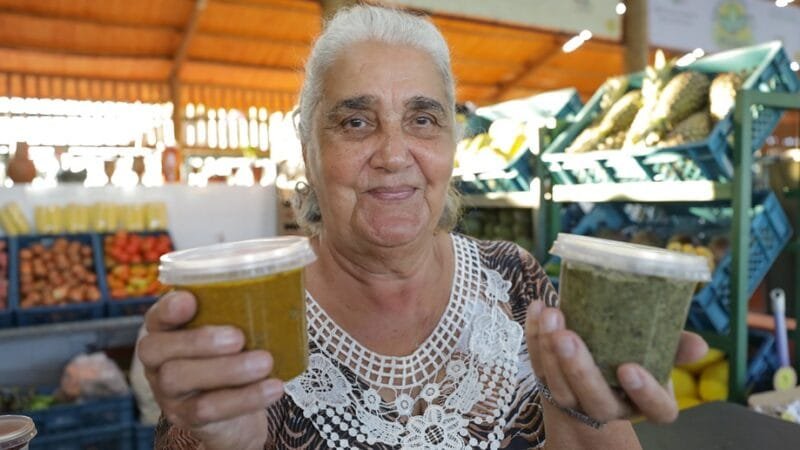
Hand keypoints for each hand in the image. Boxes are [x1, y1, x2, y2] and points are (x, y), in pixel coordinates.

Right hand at [137, 291, 283, 449]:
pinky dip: (244, 398)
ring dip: (227, 370)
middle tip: (239, 337)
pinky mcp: (185, 416)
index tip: (189, 299)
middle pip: (159, 350)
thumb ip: (237, 310)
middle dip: (200, 341)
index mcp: (164, 330)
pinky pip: (207, 409)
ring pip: (180, 379)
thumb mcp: (230, 330)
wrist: (234, 411)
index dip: (167, 309)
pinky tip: (273, 387)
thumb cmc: (231, 355)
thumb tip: (280, 283)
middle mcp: (156, 360)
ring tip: (265, 362)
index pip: (155, 316)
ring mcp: (166, 392)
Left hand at [525, 301, 707, 424]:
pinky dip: (534, 337)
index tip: (629, 367)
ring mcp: (576, 400)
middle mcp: (610, 407)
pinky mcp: (548, 384)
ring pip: (560, 386)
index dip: (644, 393)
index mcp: (646, 402)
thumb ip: (675, 344)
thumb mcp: (657, 349)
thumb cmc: (634, 352)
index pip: (656, 410)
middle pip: (595, 400)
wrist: (598, 363)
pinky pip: (537, 365)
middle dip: (579, 369)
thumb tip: (700, 345)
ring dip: (549, 350)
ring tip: (551, 315)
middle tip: (568, 337)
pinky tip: (538, 310)